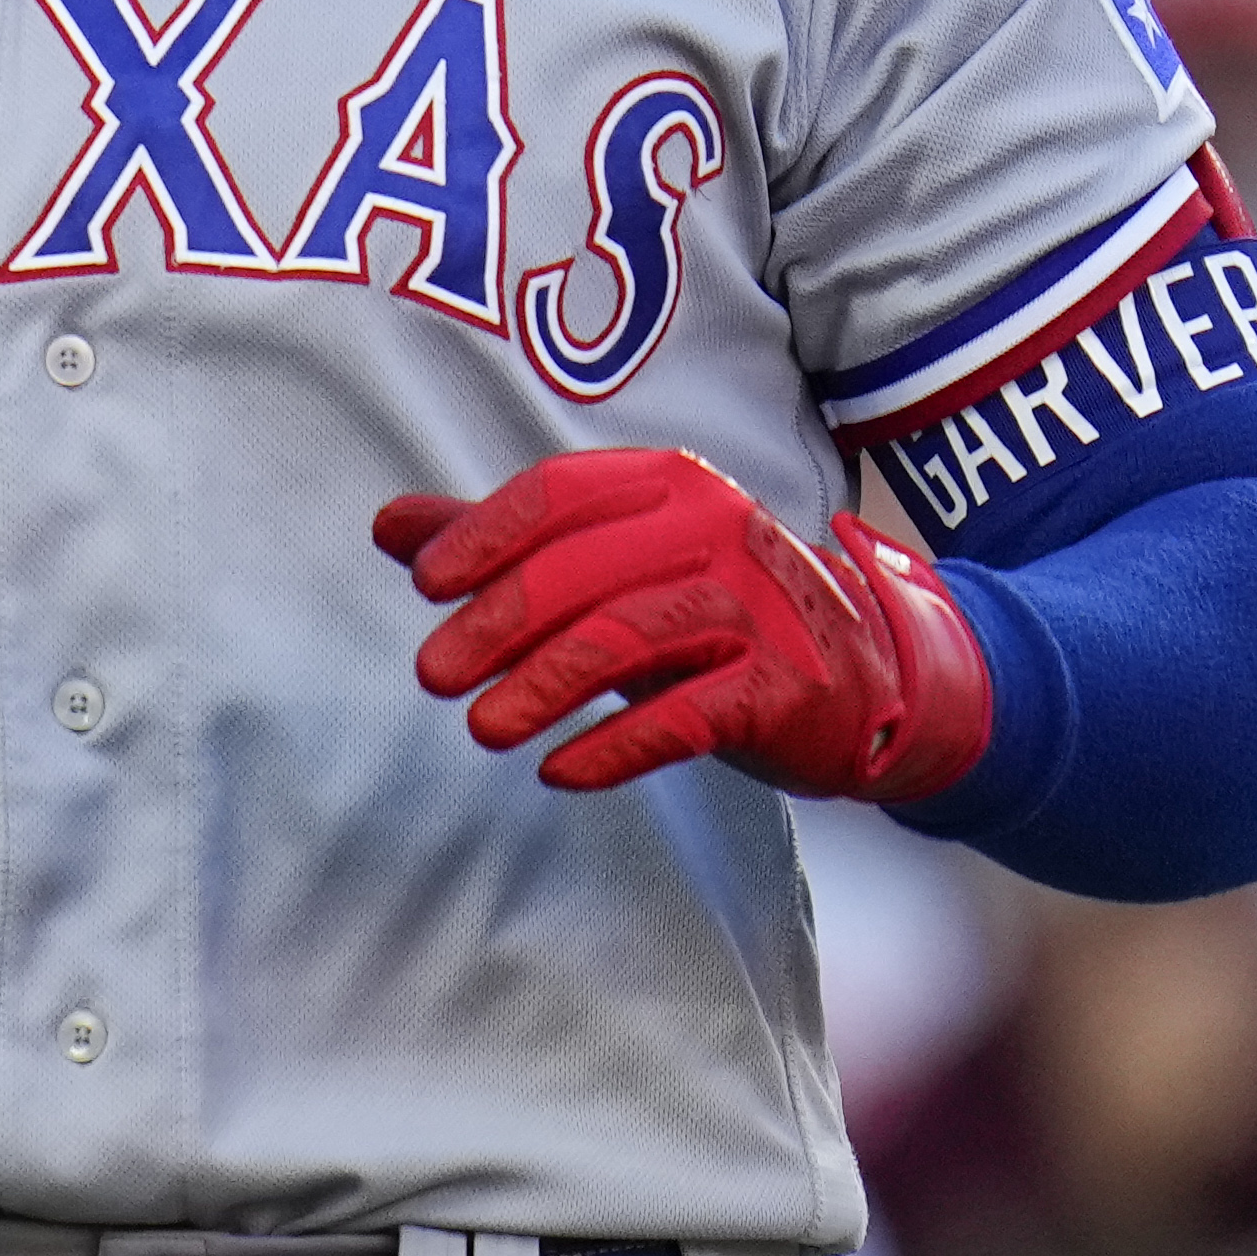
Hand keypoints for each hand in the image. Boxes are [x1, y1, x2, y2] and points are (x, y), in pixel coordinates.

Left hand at [375, 448, 993, 800]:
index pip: (557, 493)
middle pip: (580, 571)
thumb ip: (506, 542)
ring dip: (540, 689)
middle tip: (433, 675)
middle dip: (494, 627)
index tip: (426, 586)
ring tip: (482, 729)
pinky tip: (560, 770)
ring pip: (626, 638)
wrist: (871, 674)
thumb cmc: (713, 613)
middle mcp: (720, 530)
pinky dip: (613, 746)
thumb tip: (386, 524)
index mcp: (672, 484)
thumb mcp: (614, 565)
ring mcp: (761, 607)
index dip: (482, 535)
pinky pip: (684, 717)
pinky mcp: (787, 687)